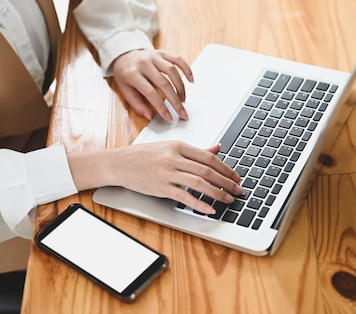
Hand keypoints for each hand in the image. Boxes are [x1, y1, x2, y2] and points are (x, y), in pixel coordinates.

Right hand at [69, 142, 243, 213]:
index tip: (236, 177)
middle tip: (238, 190)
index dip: (225, 168)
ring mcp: (167, 172)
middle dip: (226, 182)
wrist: (118, 163)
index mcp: (178, 146)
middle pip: (207, 170)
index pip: (208, 157)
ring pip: (199, 183)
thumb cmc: (142, 156)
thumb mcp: (169, 147)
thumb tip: (216, 148)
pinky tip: (209, 209)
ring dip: (217, 193)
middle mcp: (174, 157)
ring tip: (228, 200)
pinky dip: (199, 203)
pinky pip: (184, 196)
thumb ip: (194, 150)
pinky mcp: (160, 187)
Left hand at [111, 49, 192, 121]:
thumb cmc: (125, 74)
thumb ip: (136, 104)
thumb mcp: (124, 90)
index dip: (161, 107)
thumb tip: (149, 116)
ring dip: (180, 87)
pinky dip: (186, 69)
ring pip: (172, 71)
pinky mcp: (162, 53)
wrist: (123, 54)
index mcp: (132, 74)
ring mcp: (154, 56)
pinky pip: (177, 59)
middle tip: (182, 113)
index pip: (150, 92)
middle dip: (175, 101)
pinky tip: (191, 80)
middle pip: (164, 83)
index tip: (169, 118)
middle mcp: (144, 63)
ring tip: (183, 99)